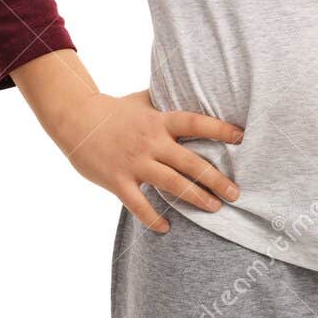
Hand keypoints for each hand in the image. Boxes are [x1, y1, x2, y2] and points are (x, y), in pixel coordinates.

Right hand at [52, 88, 243, 233]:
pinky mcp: (117, 180)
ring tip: (214, 208)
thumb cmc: (113, 110)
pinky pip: (138, 204)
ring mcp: (134, 162)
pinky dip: (153, 218)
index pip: (194, 123)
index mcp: (158, 121)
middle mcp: (150, 142)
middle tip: (236, 193)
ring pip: (171, 184)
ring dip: (195, 198)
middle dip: (215, 179)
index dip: (218, 129)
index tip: (241, 137)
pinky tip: (167, 228)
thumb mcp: (143, 100)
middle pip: (190, 162)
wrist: (75, 119)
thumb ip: (166, 101)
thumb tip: (191, 88)